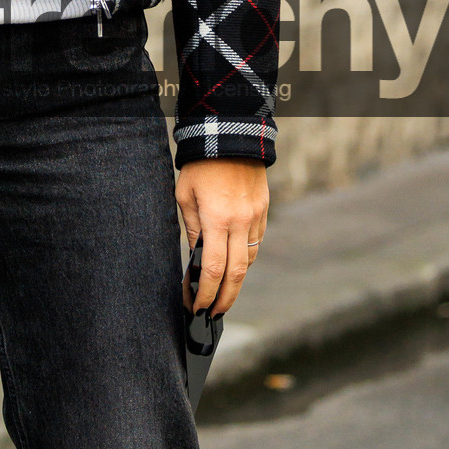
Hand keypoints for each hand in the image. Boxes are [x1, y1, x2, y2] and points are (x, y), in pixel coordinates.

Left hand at [176, 158, 268, 318]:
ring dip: (235, 278)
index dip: (207, 293)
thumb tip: (198, 259)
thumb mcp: (185, 196)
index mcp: (217, 219)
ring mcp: (256, 217)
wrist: (231, 135)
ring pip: (249, 259)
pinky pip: (255, 242)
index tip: (198, 307)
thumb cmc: (201, 166)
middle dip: (225, 298)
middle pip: (237, 273)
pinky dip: (244, 257)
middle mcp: (240, 222)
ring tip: (221, 291)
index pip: (214, 268)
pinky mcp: (263, 211)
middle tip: (213, 313)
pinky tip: (233, 262)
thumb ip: (193, 229)